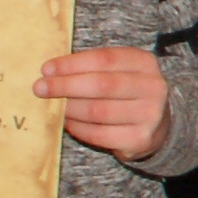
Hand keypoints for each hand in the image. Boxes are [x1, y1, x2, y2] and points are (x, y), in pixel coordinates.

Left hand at [40, 47, 174, 160]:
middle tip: (40, 88)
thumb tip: (51, 72)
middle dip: (66, 86)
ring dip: (69, 108)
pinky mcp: (140, 139)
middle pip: (102, 85)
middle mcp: (152, 87)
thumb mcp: (119, 72)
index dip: (73, 64)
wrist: (158, 124)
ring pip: (98, 111)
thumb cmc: (127, 92)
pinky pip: (100, 134)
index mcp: (145, 63)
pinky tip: (67, 122)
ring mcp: (149, 114)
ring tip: (53, 106)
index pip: (105, 59)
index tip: (47, 69)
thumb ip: (92, 69)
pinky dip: (78, 128)